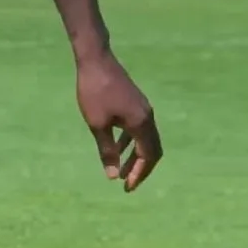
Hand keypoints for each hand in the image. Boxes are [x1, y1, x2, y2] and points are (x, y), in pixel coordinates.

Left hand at [75, 52, 162, 191]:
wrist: (96, 60)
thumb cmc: (94, 92)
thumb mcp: (98, 124)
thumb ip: (107, 151)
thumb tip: (113, 176)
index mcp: (141, 123)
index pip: (148, 156)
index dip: (139, 174)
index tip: (126, 187)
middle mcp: (147, 116)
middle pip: (152, 149)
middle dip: (141, 168)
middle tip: (126, 183)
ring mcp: (143, 108)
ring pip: (145, 139)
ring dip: (135, 156)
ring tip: (119, 170)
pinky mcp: (135, 103)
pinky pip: (138, 129)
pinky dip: (130, 142)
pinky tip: (116, 147)